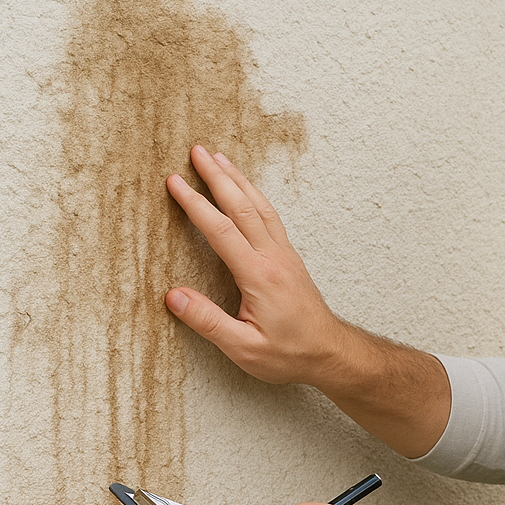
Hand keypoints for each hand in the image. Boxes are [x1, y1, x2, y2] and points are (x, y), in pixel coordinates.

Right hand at [165, 146, 344, 384]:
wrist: (330, 352)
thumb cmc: (289, 354)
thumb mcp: (244, 349)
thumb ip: (208, 322)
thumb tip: (173, 296)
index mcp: (259, 276)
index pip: (220, 230)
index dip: (195, 204)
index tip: (174, 182)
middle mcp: (273, 257)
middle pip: (241, 206)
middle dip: (217, 176)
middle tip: (196, 150)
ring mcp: (284, 254)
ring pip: (259, 206)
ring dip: (237, 179)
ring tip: (219, 157)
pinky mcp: (289, 257)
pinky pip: (269, 216)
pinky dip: (253, 194)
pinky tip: (245, 188)